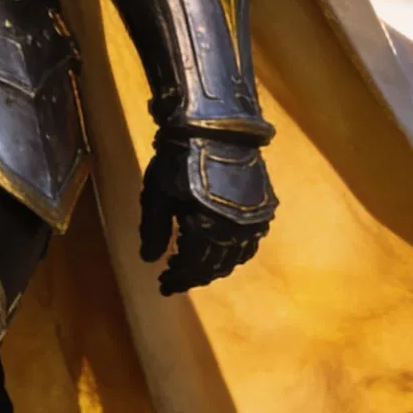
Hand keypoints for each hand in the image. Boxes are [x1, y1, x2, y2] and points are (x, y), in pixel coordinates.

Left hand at [139, 137, 273, 296]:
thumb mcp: (158, 196)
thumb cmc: (178, 160)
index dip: (178, 279)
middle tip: (174, 276)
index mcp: (207, 231)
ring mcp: (253, 222)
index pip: (193, 268)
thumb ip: (154, 231)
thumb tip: (149, 261)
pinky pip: (250, 243)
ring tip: (195, 266)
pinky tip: (221, 249)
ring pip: (235, 258)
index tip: (163, 285)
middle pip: (215, 267)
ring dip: (215, 266)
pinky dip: (234, 253)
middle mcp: (235, 232)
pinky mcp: (263, 209)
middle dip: (194, 275)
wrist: (213, 127)